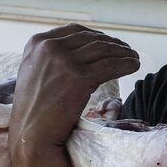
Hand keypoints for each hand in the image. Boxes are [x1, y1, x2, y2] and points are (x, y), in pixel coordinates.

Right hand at [10, 24, 139, 152]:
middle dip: (113, 44)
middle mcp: (49, 47)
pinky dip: (126, 64)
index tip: (110, 42)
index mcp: (37, 43)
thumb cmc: (34, 111)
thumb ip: (49, 58)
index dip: (96, 35)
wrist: (31, 136)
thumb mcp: (34, 73)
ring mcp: (64, 61)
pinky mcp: (79, 77)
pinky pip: (110, 66)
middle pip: (91, 39)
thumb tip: (77, 51)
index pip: (74, 31)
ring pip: (103, 50)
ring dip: (123, 52)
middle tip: (127, 50)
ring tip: (133, 58)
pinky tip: (134, 66)